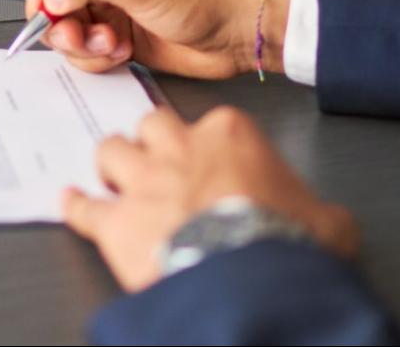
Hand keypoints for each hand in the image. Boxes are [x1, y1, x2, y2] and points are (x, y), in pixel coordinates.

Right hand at [19, 0, 284, 78]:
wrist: (231, 35)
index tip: (49, 6)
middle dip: (61, 23)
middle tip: (82, 35)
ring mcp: (102, 5)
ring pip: (61, 29)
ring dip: (82, 44)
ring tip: (114, 44)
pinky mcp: (111, 35)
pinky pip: (81, 50)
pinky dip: (96, 57)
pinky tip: (124, 52)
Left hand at [63, 106, 358, 291]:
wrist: (250, 278)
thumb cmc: (285, 244)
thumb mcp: (328, 222)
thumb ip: (321, 210)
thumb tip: (330, 221)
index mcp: (230, 135)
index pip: (213, 121)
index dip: (210, 144)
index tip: (213, 160)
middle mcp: (180, 148)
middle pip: (152, 124)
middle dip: (152, 141)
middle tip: (156, 159)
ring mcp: (144, 182)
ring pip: (111, 150)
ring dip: (111, 165)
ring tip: (114, 176)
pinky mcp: (117, 223)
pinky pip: (84, 207)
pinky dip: (76, 206)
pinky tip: (69, 203)